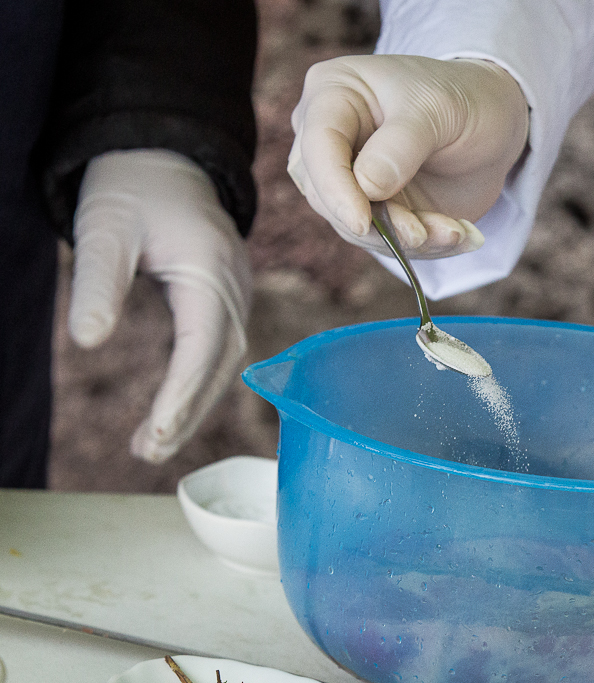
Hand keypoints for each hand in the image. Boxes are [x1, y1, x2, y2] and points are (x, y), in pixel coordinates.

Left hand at [69, 149, 251, 462]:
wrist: (163, 159)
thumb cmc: (131, 190)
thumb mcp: (104, 230)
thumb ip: (97, 284)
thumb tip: (87, 341)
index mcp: (212, 270)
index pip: (204, 346)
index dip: (183, 394)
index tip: (157, 434)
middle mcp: (234, 286)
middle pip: (222, 364)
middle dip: (189, 411)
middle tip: (149, 452)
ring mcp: (236, 292)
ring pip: (225, 362)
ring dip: (195, 403)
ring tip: (152, 442)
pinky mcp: (226, 296)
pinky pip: (221, 348)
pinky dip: (199, 382)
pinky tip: (173, 405)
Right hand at [288, 55, 528, 258]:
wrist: (496, 124)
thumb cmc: (464, 98)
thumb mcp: (438, 109)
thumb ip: (401, 145)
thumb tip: (366, 187)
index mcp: (334, 91)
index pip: (318, 146)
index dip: (335, 188)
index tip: (361, 221)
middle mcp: (331, 136)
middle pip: (324, 194)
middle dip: (374, 224)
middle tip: (424, 233)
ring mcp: (349, 176)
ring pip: (354, 226)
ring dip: (405, 239)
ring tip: (455, 232)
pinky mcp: (374, 209)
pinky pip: (385, 239)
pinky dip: (423, 244)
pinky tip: (459, 233)